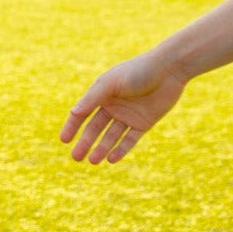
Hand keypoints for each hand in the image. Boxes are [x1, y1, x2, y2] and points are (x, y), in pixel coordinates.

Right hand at [60, 49, 186, 163]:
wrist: (168, 70)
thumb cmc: (137, 71)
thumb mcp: (112, 83)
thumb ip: (93, 98)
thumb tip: (74, 113)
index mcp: (102, 93)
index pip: (83, 112)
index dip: (72, 126)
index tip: (63, 140)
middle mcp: (114, 105)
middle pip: (95, 128)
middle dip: (85, 142)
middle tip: (76, 157)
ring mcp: (128, 115)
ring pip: (111, 136)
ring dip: (101, 148)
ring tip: (92, 161)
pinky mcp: (143, 123)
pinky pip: (129, 140)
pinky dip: (120, 150)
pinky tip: (110, 159)